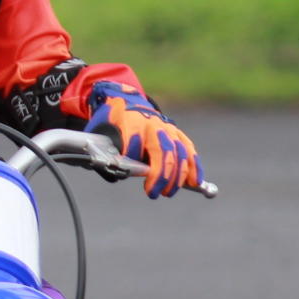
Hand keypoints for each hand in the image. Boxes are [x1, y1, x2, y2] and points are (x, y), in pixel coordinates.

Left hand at [84, 82, 200, 198]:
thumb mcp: (103, 131)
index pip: (134, 138)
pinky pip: (190, 151)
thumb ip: (108, 149)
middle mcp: (153, 124)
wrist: (129, 105)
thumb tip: (116, 172)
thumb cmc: (115, 124)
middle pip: (162, 149)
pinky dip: (194, 168)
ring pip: (179, 152)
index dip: (133, 154)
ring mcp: (169, 129)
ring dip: (176, 176)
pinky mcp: (179, 135)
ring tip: (168, 192)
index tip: (129, 171)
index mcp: (132, 120)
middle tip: (153, 193)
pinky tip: (195, 182)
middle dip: (159, 175)